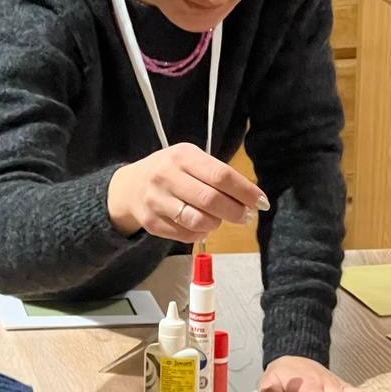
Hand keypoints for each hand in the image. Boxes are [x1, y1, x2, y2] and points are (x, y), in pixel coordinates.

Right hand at [107, 142, 268, 241]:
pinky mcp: (152, 223)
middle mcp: (166, 176)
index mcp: (182, 156)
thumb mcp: (190, 161)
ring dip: (216, 224)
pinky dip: (200, 234)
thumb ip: (217, 175)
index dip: (245, 191)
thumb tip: (251, 199)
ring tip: (218, 219)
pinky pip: (186, 235)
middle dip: (235, 212)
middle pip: (211, 200)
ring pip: (199, 221)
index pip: (221, 175)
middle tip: (245, 216)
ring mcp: (156, 201)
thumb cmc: (170, 171)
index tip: (261, 202)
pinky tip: (200, 226)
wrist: (129, 187)